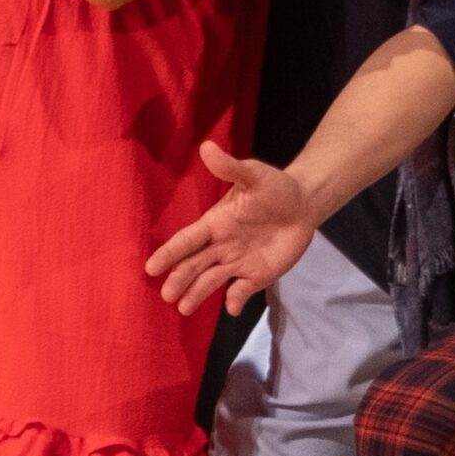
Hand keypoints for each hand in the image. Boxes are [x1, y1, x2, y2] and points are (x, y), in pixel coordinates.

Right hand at [146, 143, 317, 317]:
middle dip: (180, 279)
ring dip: (197, 294)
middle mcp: (221, 246)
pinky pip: (241, 290)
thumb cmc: (275, 188)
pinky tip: (232, 307)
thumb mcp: (254, 174)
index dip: (169, 253)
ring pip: (211, 280)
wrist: (303, 205)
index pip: (187, 240)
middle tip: (167, 295)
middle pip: (194, 265)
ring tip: (184, 308)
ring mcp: (237, 262)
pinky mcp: (256, 275)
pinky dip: (235, 300)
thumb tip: (207, 147)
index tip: (151, 267)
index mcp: (215, 223)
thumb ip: (231, 167)